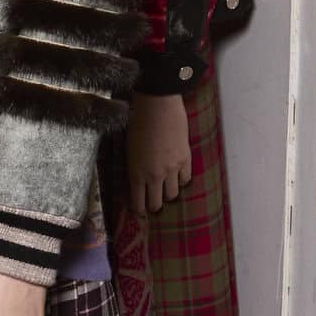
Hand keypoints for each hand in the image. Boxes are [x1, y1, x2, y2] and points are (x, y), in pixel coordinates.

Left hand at [128, 91, 193, 216]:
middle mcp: (154, 176)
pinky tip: (177, 175)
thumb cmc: (136, 124)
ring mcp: (172, 169)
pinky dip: (181, 180)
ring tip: (165, 188)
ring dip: (168, 194)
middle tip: (152, 202)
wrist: (157, 106)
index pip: (138, 203)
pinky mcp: (185, 159)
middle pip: (156, 204)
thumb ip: (134, 169)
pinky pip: (186, 179)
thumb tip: (137, 182)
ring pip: (173, 195)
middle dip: (153, 206)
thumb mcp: (129, 151)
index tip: (138, 208)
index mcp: (136, 174)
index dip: (138, 209)